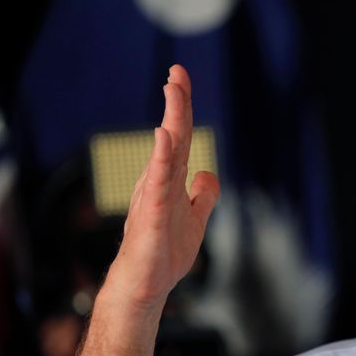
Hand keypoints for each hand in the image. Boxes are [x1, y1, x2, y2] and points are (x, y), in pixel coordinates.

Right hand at [107, 64, 219, 311]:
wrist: (146, 284)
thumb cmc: (165, 253)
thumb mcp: (196, 220)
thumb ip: (203, 196)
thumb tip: (209, 174)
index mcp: (171, 180)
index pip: (180, 138)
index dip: (182, 109)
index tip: (180, 79)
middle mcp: (161, 181)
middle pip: (173, 136)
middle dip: (177, 102)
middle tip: (177, 71)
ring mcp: (156, 195)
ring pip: (166, 151)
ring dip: (171, 119)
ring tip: (173, 89)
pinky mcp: (153, 214)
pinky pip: (159, 181)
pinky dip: (161, 156)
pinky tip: (164, 134)